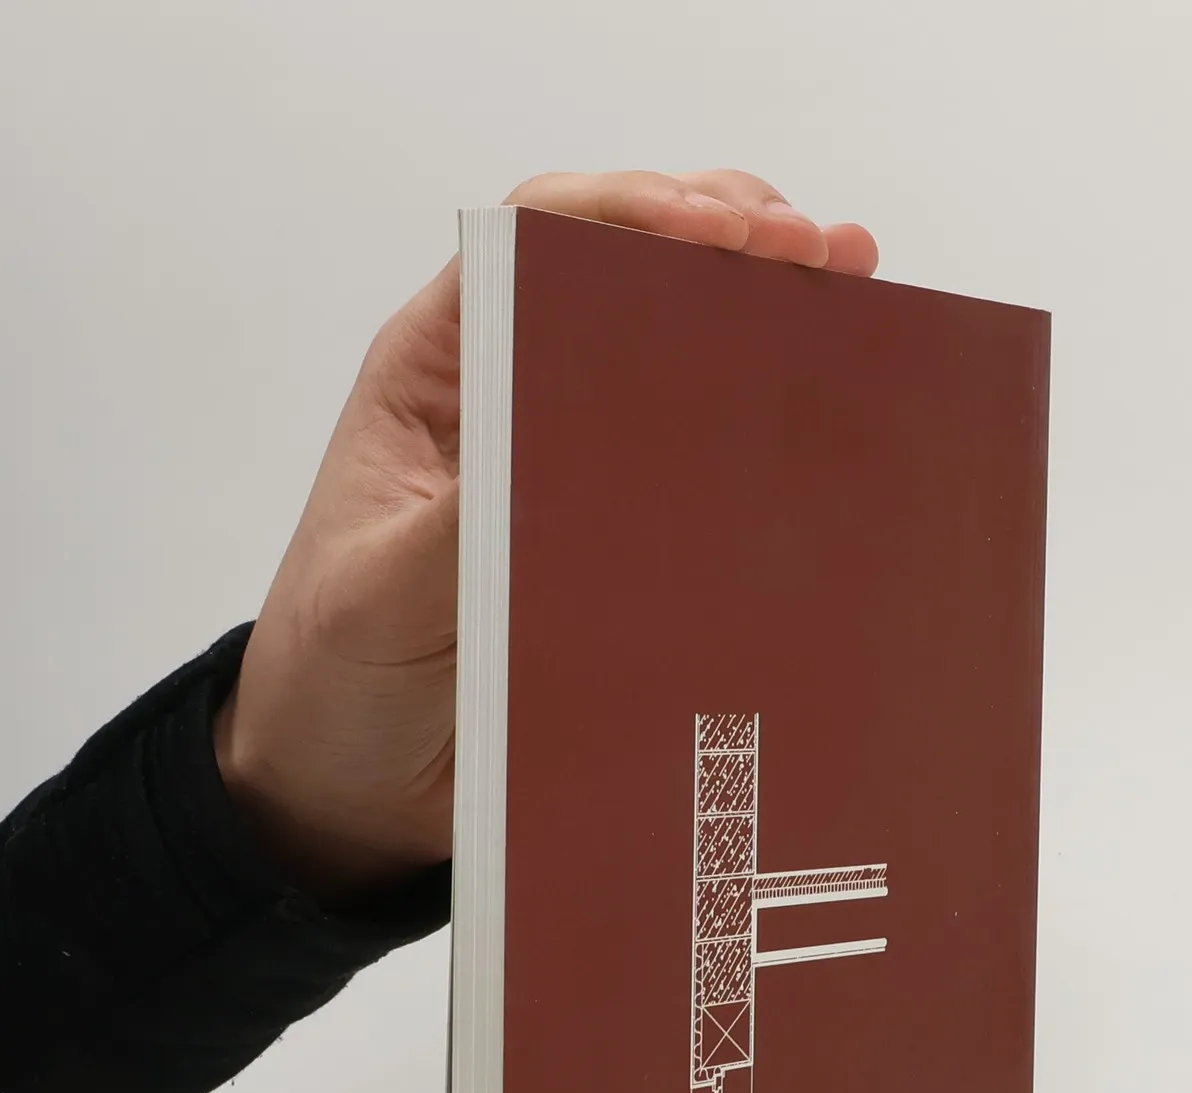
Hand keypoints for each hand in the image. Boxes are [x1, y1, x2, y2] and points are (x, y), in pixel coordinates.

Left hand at [214, 170, 878, 903]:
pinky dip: (769, 428)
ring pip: (679, 352)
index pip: (539, 240)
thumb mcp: (384, 598)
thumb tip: (563, 451)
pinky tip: (834, 412)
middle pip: (628, 271)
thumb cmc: (338, 675)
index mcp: (442, 375)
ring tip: (853, 294)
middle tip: (820, 253)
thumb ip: (461, 527)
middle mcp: (514, 396)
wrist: (350, 781)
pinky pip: (703, 462)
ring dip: (765, 313)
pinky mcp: (619, 536)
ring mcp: (573, 463)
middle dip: (729, 238)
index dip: (636, 212)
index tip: (724, 230)